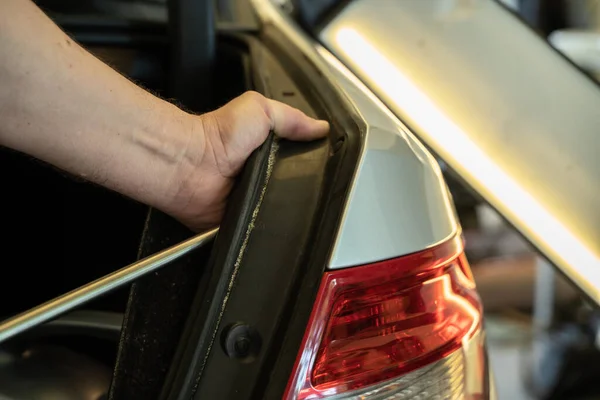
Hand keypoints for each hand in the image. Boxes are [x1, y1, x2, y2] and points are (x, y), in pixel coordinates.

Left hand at [165, 91, 329, 230]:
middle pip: (297, 186)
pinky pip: (265, 228)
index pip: (301, 159)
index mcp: (268, 151)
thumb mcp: (260, 109)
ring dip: (285, 205)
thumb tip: (320, 127)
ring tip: (279, 193)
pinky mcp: (244, 221)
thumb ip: (292, 118)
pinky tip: (267, 212)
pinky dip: (268, 224)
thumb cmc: (216, 136)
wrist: (191, 165)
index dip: (314, 161)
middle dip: (303, 186)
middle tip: (299, 178)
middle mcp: (262, 175)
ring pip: (284, 209)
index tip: (324, 160)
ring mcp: (254, 199)